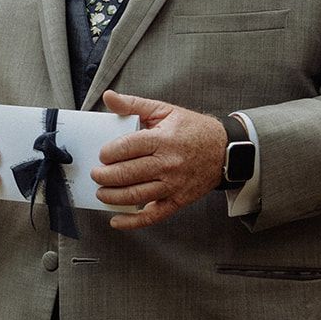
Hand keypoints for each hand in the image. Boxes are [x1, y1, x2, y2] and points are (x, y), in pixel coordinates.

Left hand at [92, 90, 225, 229]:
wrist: (225, 151)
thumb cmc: (192, 129)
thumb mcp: (164, 110)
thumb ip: (133, 104)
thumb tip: (108, 97)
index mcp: (163, 139)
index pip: (127, 148)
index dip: (108, 153)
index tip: (101, 155)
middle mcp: (168, 164)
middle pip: (127, 173)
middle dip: (104, 176)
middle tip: (95, 174)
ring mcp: (173, 185)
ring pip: (136, 195)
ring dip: (113, 196)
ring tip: (101, 192)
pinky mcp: (178, 200)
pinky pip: (153, 215)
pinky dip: (133, 222)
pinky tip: (116, 220)